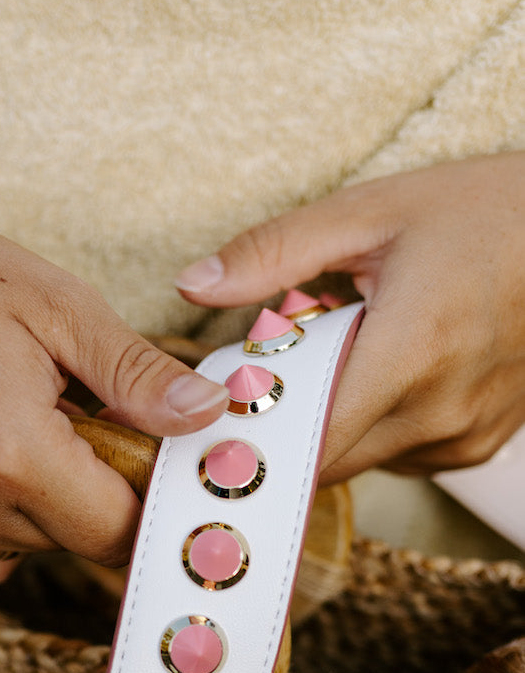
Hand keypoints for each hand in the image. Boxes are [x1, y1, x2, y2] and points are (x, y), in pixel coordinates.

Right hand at [0, 183, 232, 582]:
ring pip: (28, 550)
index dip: (150, 498)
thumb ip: (137, 373)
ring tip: (15, 423)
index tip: (155, 457)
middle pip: (76, 542)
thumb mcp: (54, 304)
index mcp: (10, 451)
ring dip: (45, 504)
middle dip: (97, 489)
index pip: (119, 530)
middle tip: (77, 414)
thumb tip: (210, 416)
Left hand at [175, 153, 524, 484]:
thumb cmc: (480, 213)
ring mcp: (464, 436)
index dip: (252, 440)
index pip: (308, 440)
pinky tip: (377, 370)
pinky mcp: (476, 445)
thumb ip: (272, 253)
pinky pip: (398, 456)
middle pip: (325, 461)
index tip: (210, 423)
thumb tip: (192, 285)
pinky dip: (372, 425)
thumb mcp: (368, 212)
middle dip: (282, 428)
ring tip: (333, 356)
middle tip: (262, 377)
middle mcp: (440, 411)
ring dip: (329, 425)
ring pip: (360, 461)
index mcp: (409, 352)